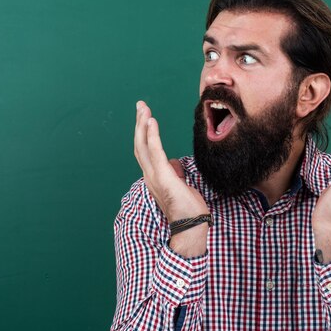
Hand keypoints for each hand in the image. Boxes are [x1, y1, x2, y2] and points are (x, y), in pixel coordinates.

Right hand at [134, 101, 208, 256]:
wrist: (191, 225)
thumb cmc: (188, 208)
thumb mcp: (181, 185)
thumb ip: (174, 173)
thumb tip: (175, 164)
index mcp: (154, 177)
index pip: (144, 150)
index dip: (143, 132)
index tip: (146, 116)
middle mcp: (149, 175)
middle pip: (139, 144)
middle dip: (139, 123)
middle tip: (140, 105)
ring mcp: (154, 176)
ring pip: (143, 146)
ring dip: (143, 125)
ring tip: (144, 109)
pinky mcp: (163, 177)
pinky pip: (155, 152)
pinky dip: (152, 136)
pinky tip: (152, 122)